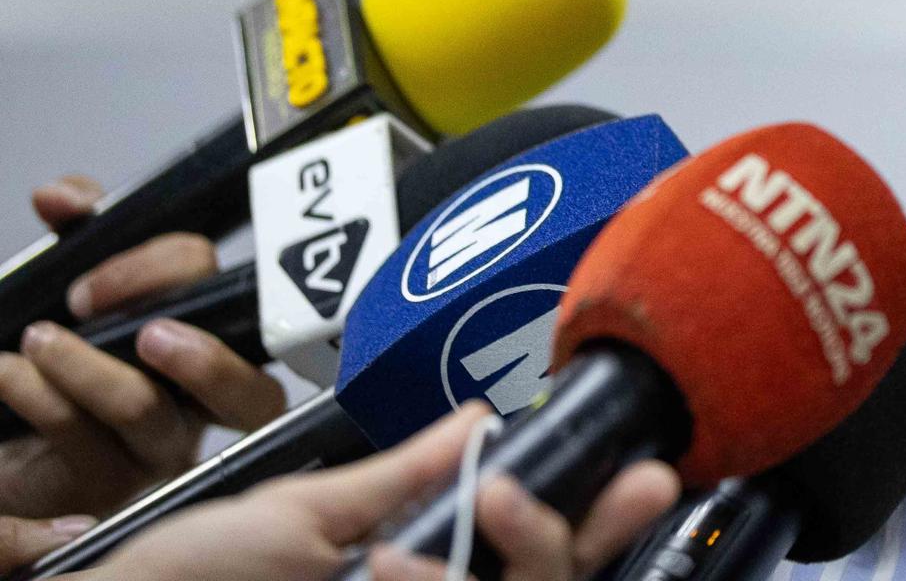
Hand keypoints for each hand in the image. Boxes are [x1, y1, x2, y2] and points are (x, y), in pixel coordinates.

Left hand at [0, 174, 286, 554]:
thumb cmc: (59, 362)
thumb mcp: (79, 288)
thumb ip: (84, 235)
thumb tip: (63, 196)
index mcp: (206, 343)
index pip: (229, 300)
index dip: (171, 279)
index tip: (96, 280)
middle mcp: (196, 403)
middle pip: (253, 392)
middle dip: (206, 360)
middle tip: (145, 332)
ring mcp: (156, 450)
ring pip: (149, 412)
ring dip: (88, 369)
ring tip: (39, 340)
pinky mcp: (104, 486)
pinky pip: (81, 441)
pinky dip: (39, 397)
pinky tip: (6, 373)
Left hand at [90, 403, 681, 580]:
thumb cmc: (185, 578)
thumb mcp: (300, 512)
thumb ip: (403, 476)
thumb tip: (483, 417)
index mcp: (419, 563)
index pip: (533, 544)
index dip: (598, 513)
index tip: (645, 471)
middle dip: (557, 536)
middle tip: (512, 497)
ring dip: (481, 566)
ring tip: (397, 557)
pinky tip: (385, 576)